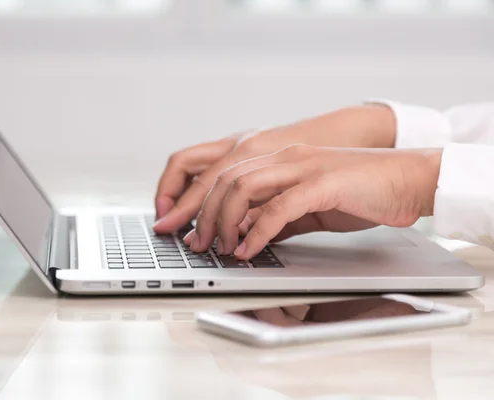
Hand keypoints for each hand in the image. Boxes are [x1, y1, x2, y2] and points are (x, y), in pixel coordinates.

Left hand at [185, 145, 441, 258]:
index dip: (199, 201)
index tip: (187, 229)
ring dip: (223, 221)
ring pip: (243, 187)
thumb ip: (277, 216)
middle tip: (196, 243)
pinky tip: (249, 250)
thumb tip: (246, 235)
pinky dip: (257, 232)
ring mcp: (302, 166)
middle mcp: (284, 156)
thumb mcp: (308, 205)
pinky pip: (278, 207)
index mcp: (279, 158)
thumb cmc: (362, 192)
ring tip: (219, 248)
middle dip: (202, 214)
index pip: (225, 174)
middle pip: (225, 179)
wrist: (408, 180)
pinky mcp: (322, 183)